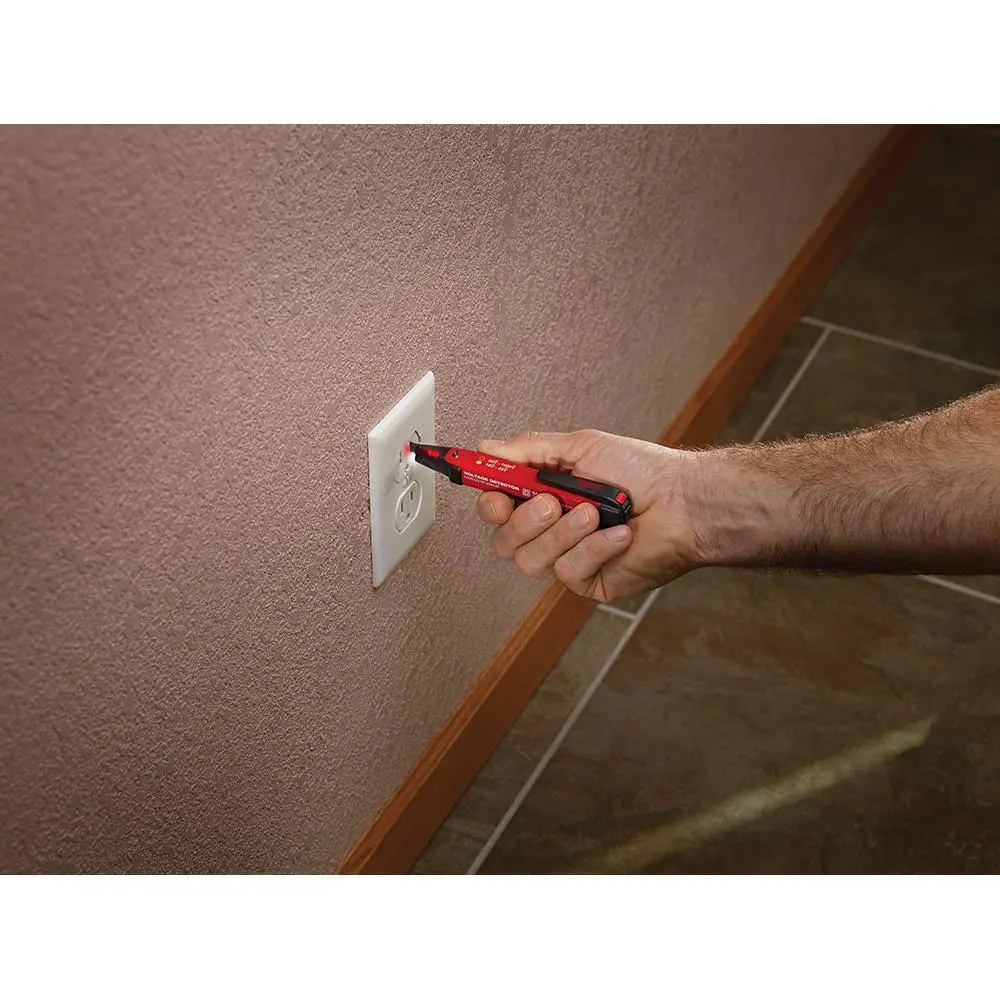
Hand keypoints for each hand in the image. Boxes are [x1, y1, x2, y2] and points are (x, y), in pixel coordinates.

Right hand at [475, 429, 703, 602]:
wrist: (684, 501)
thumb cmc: (641, 471)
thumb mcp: (581, 447)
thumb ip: (530, 450)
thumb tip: (486, 448)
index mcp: (543, 496)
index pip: (496, 508)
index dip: (489, 504)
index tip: (496, 495)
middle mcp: (550, 530)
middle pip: (504, 542)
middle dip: (524, 522)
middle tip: (552, 502)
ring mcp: (568, 558)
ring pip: (531, 561)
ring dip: (563, 533)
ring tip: (595, 513)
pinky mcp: (589, 581)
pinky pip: (568, 572)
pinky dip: (594, 548)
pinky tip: (619, 535)